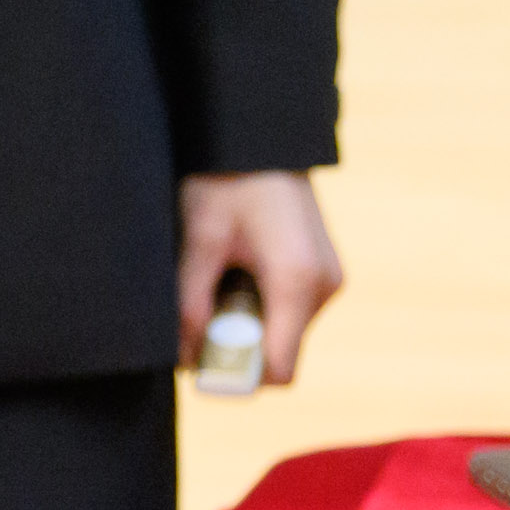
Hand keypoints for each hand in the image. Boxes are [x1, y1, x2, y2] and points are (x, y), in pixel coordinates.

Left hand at [177, 169, 345, 388]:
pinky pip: (288, 310)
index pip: (280, 369)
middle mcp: (325, 287)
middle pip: (280, 352)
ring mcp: (329, 280)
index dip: (238, 375)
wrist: (260, 135)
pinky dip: (258, 305)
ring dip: (245, 323)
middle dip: (235, 345)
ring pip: (283, 332)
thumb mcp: (200, 237)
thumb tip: (180, 355)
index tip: (198, 359)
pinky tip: (233, 270)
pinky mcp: (322, 272)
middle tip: (194, 311)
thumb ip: (190, 298)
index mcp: (298, 281)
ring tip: (214, 278)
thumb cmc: (226, 179)